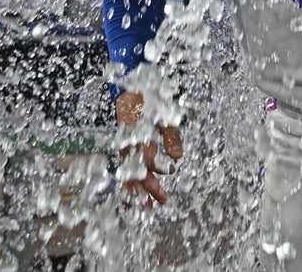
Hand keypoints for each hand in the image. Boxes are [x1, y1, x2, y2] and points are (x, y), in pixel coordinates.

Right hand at [115, 90, 182, 206]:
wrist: (128, 94)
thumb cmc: (150, 105)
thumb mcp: (165, 118)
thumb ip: (171, 137)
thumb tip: (178, 157)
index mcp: (141, 137)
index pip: (149, 158)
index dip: (159, 166)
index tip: (171, 169)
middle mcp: (130, 147)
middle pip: (139, 172)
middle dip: (151, 188)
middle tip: (165, 200)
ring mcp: (124, 150)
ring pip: (130, 175)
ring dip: (139, 192)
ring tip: (147, 208)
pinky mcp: (122, 151)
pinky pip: (123, 171)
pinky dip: (125, 185)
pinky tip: (127, 198)